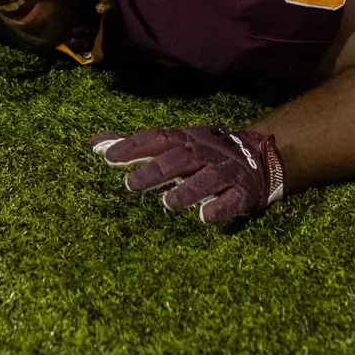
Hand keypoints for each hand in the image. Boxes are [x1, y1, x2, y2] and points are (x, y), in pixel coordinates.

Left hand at [91, 126, 284, 224]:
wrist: (259, 157)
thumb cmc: (204, 153)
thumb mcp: (174, 144)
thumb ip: (136, 146)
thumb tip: (94, 143)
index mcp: (186, 139)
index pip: (158, 138)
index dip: (134, 145)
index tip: (108, 156)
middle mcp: (205, 152)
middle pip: (179, 158)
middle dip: (155, 169)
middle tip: (131, 184)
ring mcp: (225, 172)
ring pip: (207, 179)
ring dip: (188, 190)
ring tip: (168, 203)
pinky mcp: (243, 192)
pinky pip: (232, 200)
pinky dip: (220, 208)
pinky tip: (205, 217)